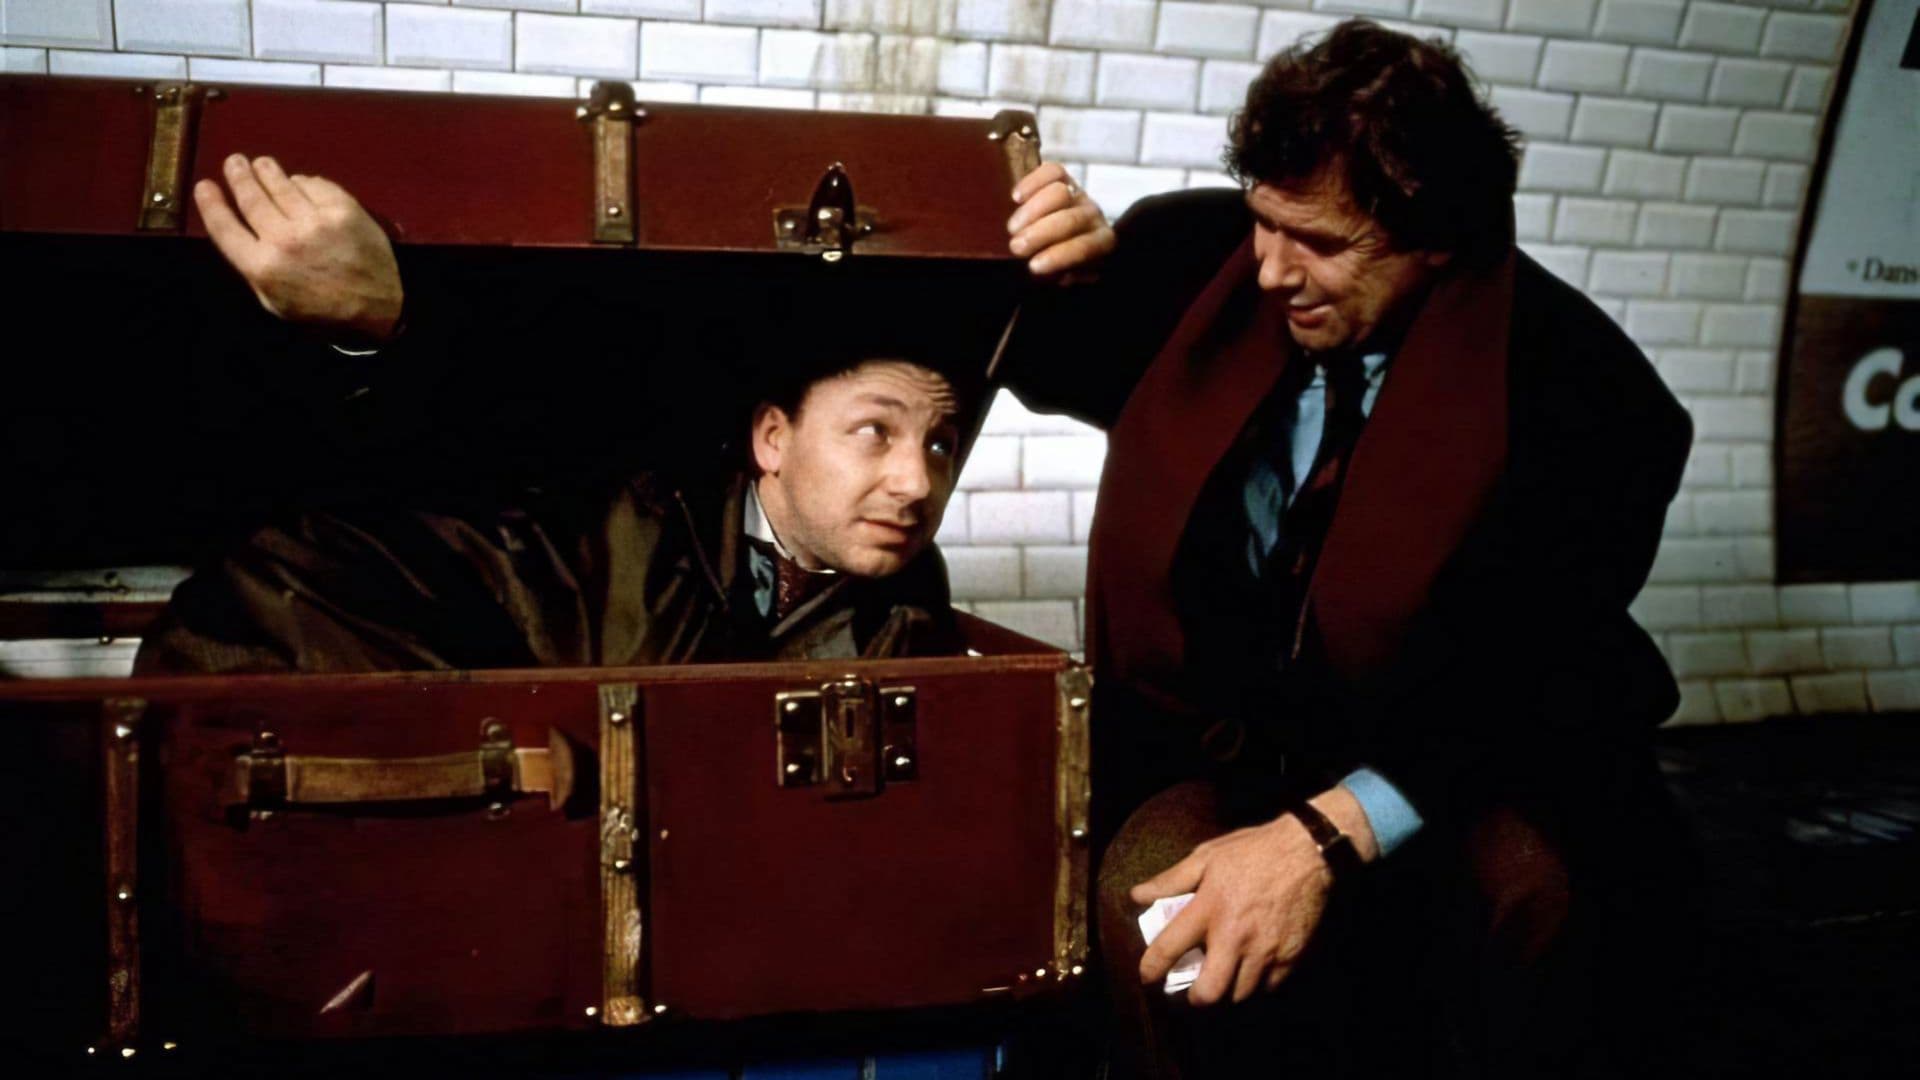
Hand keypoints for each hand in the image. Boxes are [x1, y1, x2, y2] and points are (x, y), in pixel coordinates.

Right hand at [195, 154, 403, 343]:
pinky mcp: (343, 209)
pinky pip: (314, 185)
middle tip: (235, 161)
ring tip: (261, 163)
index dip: (210, 203)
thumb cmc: (322, 310)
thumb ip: (254, 267)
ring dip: (267, 170)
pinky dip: (304, 182)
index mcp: (262, 266)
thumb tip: (238, 230)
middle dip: (239, 175)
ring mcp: (315, 221)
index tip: (205, 186)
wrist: (378, 306)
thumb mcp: (275, 302)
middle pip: (251, 197)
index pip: (224, 226)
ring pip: (281, 185)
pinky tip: (299, 182)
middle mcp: (284, 239)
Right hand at [1007, 162, 1114, 276]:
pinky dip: (1030, 183)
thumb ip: (1066, 277)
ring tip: (1013, 228)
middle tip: (1016, 246)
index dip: (1059, 256)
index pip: (1085, 247)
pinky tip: (1016, 199)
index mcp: (1102, 242)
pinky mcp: (1063, 178)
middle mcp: (1094, 215)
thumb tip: (1062, 275)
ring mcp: (1079, 194)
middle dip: (1039, 234)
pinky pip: (1051, 171)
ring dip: (1030, 212)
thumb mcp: (1070, 276)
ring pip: (1058, 193)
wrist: (1067, 238)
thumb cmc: (1065, 263)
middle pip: (1069, 219)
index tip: (1034, 266)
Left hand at [1131, 788, 1377, 1005]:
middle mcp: (1235, 936)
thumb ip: (1171, 880)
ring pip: (1240, 995)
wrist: (1308, 853)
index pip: (1169, 948)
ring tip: (1225, 976)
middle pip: (1210, 993)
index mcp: (1209, 909)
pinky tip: (1253, 967)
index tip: (1148, 976)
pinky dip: (1258, 984)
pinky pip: (1268, 987)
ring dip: (1228, 990)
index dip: (1152, 969)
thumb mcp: (1207, 856)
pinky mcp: (1291, 958)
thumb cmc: (1254, 851)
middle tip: (1196, 988)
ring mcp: (1265, 951)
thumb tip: (1138, 895)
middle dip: (1197, 998)